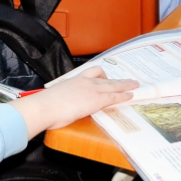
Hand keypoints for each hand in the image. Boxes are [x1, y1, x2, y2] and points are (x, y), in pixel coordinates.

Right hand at [8, 67, 137, 137]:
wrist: (46, 107)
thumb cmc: (46, 105)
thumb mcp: (57, 97)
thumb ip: (65, 98)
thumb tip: (64, 105)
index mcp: (74, 80)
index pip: (91, 73)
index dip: (101, 75)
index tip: (106, 76)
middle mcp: (84, 81)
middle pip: (104, 76)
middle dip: (116, 79)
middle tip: (126, 80)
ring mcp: (91, 89)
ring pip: (113, 84)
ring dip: (124, 84)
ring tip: (134, 85)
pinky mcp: (97, 99)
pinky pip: (114, 96)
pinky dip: (124, 95)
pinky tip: (130, 96)